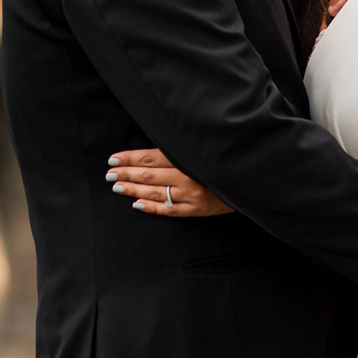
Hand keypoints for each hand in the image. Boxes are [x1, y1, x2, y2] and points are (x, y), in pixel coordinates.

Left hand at [108, 149, 233, 216]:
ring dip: (134, 189)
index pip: (152, 157)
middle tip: (109, 174)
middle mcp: (188, 176)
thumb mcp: (204, 147)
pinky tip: (137, 204)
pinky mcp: (196, 210)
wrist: (249, 180)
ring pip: (156, 193)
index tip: (113, 159)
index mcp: (188, 158)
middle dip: (126, 173)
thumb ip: (180, 147)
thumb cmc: (224, 159)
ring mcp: (192, 195)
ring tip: (117, 187)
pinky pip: (169, 210)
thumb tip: (153, 147)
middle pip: (150, 174)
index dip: (130, 158)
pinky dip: (152, 207)